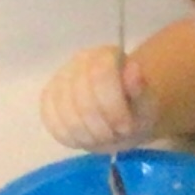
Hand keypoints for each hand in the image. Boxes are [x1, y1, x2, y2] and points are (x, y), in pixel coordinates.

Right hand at [42, 42, 159, 150]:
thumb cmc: (135, 108)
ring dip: (89, 136)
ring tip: (103, 137)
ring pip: (67, 115)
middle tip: (115, 135)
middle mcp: (78, 62)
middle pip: (83, 102)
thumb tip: (135, 70)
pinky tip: (86, 138)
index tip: (126, 127)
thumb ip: (139, 89)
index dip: (114, 109)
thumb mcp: (146, 103)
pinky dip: (72, 138)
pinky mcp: (48, 99)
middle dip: (103, 128)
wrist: (121, 115)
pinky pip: (53, 123)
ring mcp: (60, 79)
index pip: (101, 76)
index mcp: (105, 56)